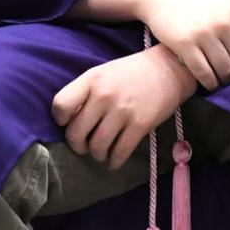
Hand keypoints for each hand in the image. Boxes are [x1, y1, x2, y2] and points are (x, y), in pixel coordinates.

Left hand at [51, 44, 197, 169]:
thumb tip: (69, 121)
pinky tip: (114, 160)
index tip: (68, 122)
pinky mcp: (140, 125)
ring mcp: (122, 111)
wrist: (170, 68)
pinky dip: (114, 162)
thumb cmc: (132, 72)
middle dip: (77, 145)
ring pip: (97, 147)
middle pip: (76, 133)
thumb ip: (85, 92)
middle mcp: (104, 95)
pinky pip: (119, 153)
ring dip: (97, 155)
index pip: (60, 105)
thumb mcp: (104, 73)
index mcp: (92, 79)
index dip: (60, 119)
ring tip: (101, 152)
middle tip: (84, 145)